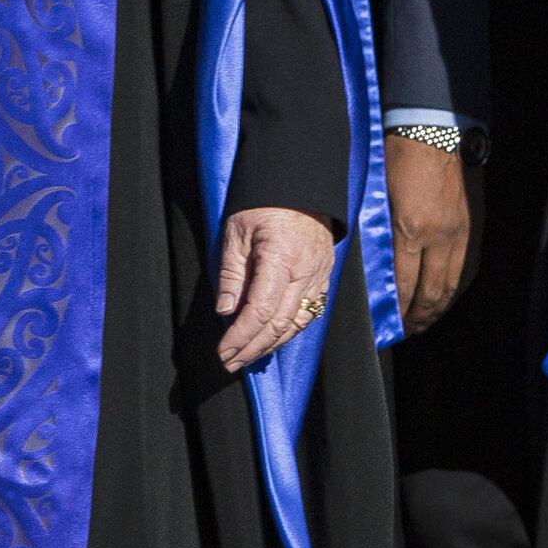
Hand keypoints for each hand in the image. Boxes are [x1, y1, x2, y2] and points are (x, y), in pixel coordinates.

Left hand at [214, 205, 340, 371]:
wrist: (299, 186)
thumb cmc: (263, 204)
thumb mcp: (236, 233)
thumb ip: (232, 274)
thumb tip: (225, 311)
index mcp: (281, 260)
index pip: (260, 311)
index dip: (241, 335)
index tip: (223, 349)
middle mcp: (304, 274)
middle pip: (279, 324)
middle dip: (253, 347)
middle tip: (230, 361)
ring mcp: (318, 277)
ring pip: (296, 323)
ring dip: (271, 344)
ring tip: (247, 356)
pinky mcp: (323, 278)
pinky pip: (309, 313)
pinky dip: (289, 330)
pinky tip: (273, 339)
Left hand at [385, 142, 476, 335]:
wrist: (436, 127)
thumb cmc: (399, 153)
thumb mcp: (378, 194)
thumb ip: (379, 230)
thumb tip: (375, 263)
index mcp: (411, 229)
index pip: (403, 284)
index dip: (395, 310)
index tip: (385, 324)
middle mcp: (440, 237)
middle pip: (430, 293)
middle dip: (416, 318)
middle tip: (404, 331)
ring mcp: (461, 234)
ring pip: (452, 286)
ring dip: (437, 309)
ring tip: (423, 322)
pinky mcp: (474, 228)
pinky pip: (467, 270)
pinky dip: (456, 290)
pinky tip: (446, 298)